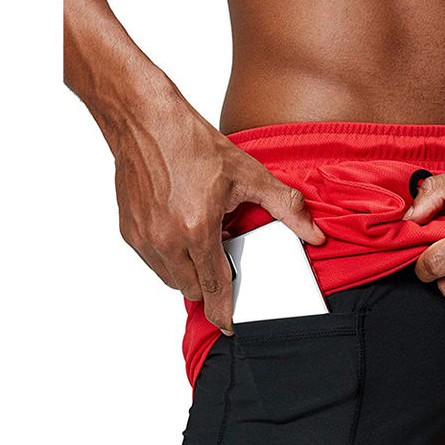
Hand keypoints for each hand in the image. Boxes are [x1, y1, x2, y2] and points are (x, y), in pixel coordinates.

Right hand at [113, 100, 324, 333]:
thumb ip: (285, 208)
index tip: (229, 326)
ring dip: (189, 272)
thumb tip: (315, 234)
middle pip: (193, 290)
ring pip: (172, 280)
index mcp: (198, 229)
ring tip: (201, 238)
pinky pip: (153, 263)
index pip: (215, 288)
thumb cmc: (191, 142)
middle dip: (209, 283)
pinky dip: (169, 257)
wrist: (143, 118)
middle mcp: (167, 239)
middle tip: (220, 254)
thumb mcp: (248, 173)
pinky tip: (181, 230)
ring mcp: (144, 237)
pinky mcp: (129, 231)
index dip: (223, 312)